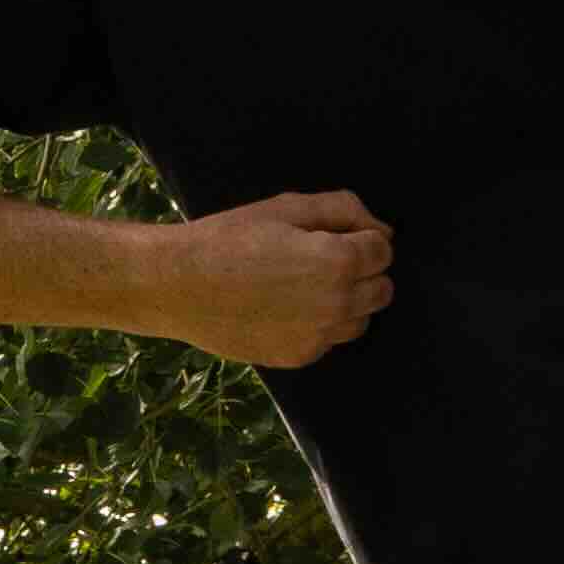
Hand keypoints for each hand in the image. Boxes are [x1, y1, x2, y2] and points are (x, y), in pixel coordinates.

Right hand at [174, 186, 392, 366]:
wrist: (179, 286)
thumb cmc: (230, 238)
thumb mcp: (287, 207)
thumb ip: (344, 210)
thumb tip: (382, 230)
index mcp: (340, 261)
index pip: (383, 250)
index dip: (361, 238)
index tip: (331, 236)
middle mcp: (338, 304)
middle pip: (382, 289)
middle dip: (361, 272)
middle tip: (318, 260)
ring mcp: (320, 336)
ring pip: (360, 320)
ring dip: (346, 302)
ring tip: (302, 286)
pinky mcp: (299, 357)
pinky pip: (328, 341)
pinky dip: (317, 325)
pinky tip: (283, 308)